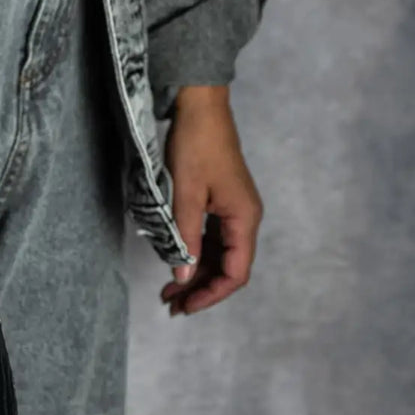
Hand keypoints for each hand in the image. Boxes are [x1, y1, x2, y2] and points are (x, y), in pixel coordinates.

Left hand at [158, 85, 262, 315]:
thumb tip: (183, 276)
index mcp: (244, 218)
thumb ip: (185, 237)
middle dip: (201, 289)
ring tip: (169, 292)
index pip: (236, 272)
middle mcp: (245, 218)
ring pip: (219, 255)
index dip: (211, 294)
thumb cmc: (195, 146)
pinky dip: (196, 256)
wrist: (200, 108)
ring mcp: (233, 211)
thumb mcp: (186, 195)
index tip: (185, 306)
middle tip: (171, 305)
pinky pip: (212, 240)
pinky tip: (177, 265)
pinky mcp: (221, 204)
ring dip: (197, 275)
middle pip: (228, 267)